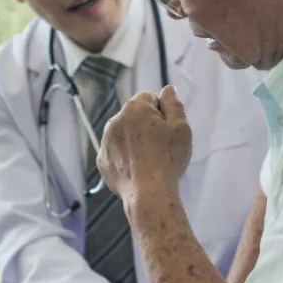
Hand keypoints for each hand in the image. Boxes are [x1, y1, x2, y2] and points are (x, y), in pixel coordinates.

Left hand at [98, 85, 191, 201]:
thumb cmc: (168, 158)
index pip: (148, 98)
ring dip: (134, 140)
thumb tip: (168, 89)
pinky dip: (124, 157)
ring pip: (123, 133)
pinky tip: (137, 169)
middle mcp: (114, 121)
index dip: (161, 112)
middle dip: (146, 125)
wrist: (148, 193)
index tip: (167, 129)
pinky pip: (115, 152)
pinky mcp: (102, 161)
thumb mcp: (181, 128)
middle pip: (134, 115)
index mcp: (134, 108)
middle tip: (160, 145)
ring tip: (149, 159)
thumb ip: (174, 105)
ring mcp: (105, 142)